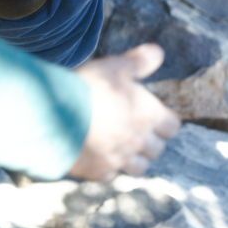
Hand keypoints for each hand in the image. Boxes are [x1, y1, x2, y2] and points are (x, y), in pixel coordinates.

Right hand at [69, 44, 180, 180]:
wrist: (56, 115)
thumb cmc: (90, 87)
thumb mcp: (116, 66)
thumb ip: (139, 61)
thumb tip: (158, 52)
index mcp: (148, 115)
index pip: (172, 126)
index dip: (164, 120)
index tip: (154, 115)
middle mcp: (139, 141)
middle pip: (157, 149)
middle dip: (150, 141)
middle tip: (136, 130)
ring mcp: (120, 159)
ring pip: (139, 167)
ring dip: (134, 158)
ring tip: (122, 147)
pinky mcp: (99, 172)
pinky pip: (112, 175)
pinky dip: (109, 167)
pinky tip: (99, 156)